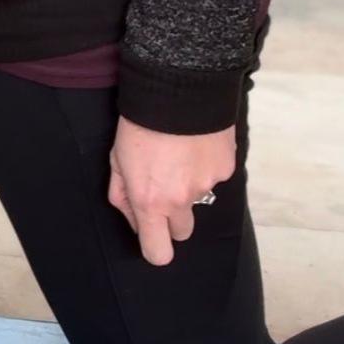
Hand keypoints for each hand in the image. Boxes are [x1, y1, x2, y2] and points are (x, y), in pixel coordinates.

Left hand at [107, 115, 236, 265]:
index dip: (155, 248)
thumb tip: (133, 218)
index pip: (158, 252)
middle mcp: (180, 200)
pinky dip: (206, 165)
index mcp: (150, 202)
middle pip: (182, 231)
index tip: (153, 238)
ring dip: (189, 185)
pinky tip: (195, 143)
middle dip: (173, 218)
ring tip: (178, 153)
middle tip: (165, 187)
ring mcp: (206, 185)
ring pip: (198, 199)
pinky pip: (214, 176)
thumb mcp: (117, 160)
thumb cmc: (139, 125)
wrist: (177, 91)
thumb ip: (121, 195)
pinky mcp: (226, 168)